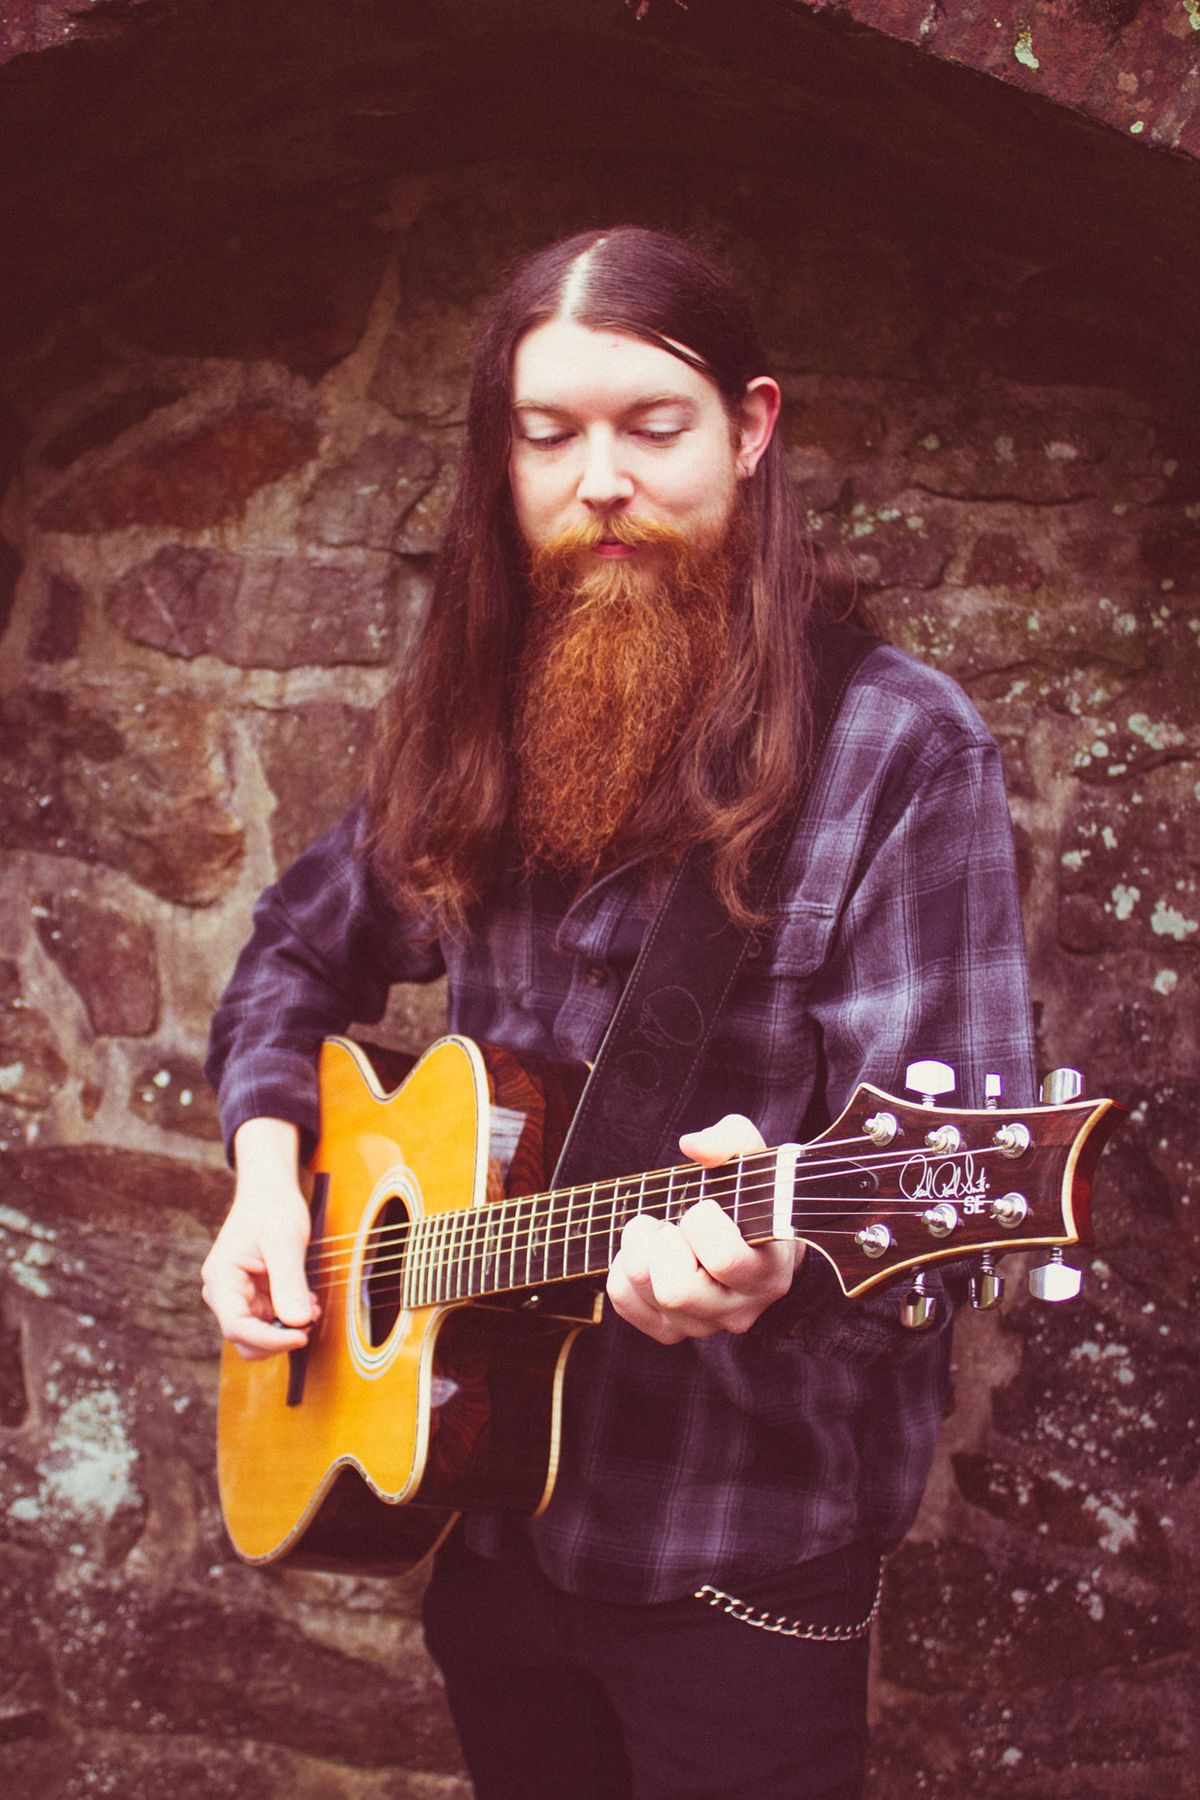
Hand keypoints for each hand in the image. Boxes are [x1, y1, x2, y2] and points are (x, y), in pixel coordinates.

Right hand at [200, 1119, 318, 1359]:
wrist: (270, 1190)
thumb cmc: (274, 1207)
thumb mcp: (286, 1241)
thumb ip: (289, 1282)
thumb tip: (298, 1323)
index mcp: (221, 1279)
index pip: (237, 1328)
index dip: (271, 1340)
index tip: (303, 1334)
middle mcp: (223, 1292)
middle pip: (245, 1339)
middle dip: (279, 1337)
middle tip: (311, 1318)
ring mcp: (236, 1296)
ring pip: (258, 1334)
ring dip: (286, 1329)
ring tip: (312, 1306)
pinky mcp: (251, 1295)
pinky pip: (267, 1321)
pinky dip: (288, 1318)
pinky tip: (306, 1300)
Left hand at [606, 1114, 804, 1344]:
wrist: (754, 1237)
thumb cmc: (753, 1195)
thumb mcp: (752, 1158)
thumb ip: (730, 1141)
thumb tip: (692, 1146)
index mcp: (767, 1275)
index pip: (723, 1259)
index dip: (702, 1222)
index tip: (706, 1206)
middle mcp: (737, 1311)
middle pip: (675, 1292)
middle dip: (662, 1244)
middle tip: (673, 1222)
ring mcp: (702, 1325)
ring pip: (648, 1295)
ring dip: (640, 1251)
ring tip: (659, 1231)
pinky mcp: (670, 1329)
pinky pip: (625, 1303)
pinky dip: (623, 1270)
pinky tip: (646, 1252)